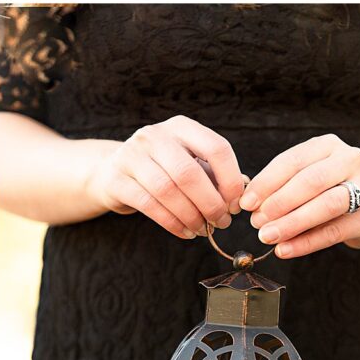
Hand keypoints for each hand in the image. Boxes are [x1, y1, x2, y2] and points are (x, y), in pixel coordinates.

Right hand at [84, 115, 246, 238]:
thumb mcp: (193, 163)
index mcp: (182, 127)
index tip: (236, 204)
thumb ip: (218, 175)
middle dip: (211, 204)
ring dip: (192, 216)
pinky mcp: (116, 179)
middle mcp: (154, 135)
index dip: (231, 181)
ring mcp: (131, 155)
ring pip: (168, 191)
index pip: (217, 148)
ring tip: (204, 229)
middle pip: (190, 173)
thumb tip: (245, 192)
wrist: (113, 170)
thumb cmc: (165, 170)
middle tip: (222, 222)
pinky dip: (173, 223)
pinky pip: (149, 205)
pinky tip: (186, 232)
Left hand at [239, 134, 359, 257]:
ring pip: (326, 205)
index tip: (246, 203)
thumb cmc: (330, 191)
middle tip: (256, 222)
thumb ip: (282, 186)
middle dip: (280, 203)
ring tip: (268, 236)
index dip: (267, 182)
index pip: (293, 160)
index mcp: (330, 145)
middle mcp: (352, 159)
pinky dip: (307, 243)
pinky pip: (335, 232)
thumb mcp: (308, 178)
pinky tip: (286, 249)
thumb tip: (249, 204)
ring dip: (292, 223)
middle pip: (311, 181)